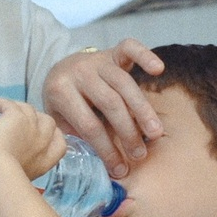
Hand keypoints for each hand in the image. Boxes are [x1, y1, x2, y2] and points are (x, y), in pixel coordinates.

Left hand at [0, 97, 66, 182]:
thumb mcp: (15, 187)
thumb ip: (13, 185)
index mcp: (46, 159)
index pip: (59, 141)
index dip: (51, 135)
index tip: (37, 136)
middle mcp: (43, 140)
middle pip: (46, 120)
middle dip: (34, 119)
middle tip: (12, 122)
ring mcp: (32, 125)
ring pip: (27, 108)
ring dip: (12, 107)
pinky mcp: (16, 116)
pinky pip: (6, 102)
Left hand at [43, 38, 163, 177]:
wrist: (58, 70)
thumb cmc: (63, 102)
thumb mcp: (58, 120)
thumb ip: (74, 137)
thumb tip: (98, 166)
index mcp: (60, 91)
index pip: (88, 124)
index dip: (106, 149)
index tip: (120, 168)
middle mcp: (78, 72)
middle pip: (110, 103)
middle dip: (127, 131)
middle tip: (140, 154)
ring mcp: (96, 60)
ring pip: (124, 83)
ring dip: (143, 109)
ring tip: (156, 132)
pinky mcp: (110, 52)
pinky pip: (129, 48)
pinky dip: (144, 55)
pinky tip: (158, 69)